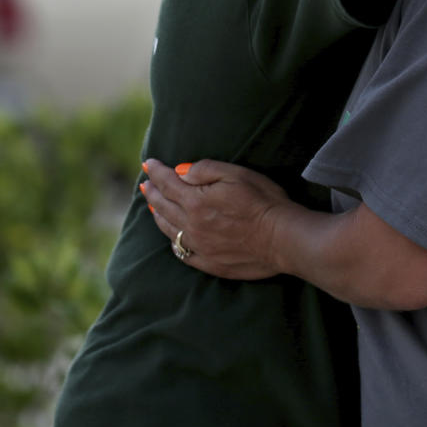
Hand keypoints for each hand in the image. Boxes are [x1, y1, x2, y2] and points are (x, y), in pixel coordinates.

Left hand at [140, 158, 297, 279]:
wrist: (282, 238)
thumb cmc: (264, 201)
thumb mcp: (237, 174)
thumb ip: (206, 170)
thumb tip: (181, 171)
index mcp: (196, 201)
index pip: (168, 183)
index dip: (157, 171)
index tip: (148, 163)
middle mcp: (192, 225)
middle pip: (164, 207)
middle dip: (152, 192)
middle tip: (144, 183)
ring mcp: (199, 246)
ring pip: (169, 230)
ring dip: (158, 215)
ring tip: (152, 207)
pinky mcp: (210, 263)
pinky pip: (183, 252)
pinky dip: (174, 242)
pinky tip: (174, 237)